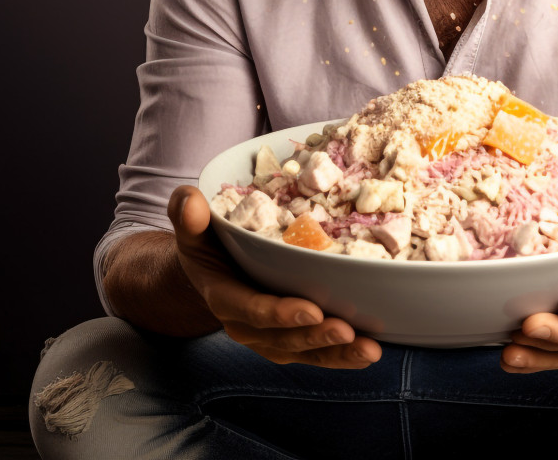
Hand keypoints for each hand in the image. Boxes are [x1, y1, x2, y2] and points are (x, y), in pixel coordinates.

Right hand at [169, 185, 381, 368]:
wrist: (210, 271)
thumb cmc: (206, 245)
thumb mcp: (192, 228)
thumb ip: (187, 214)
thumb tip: (191, 201)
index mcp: (223, 296)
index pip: (250, 309)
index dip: (278, 313)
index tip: (311, 310)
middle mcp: (247, 324)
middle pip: (282, 336)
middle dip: (315, 335)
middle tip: (346, 329)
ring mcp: (270, 335)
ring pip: (303, 350)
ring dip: (337, 352)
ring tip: (368, 349)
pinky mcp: (289, 338)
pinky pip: (315, 353)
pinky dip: (341, 356)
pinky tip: (369, 351)